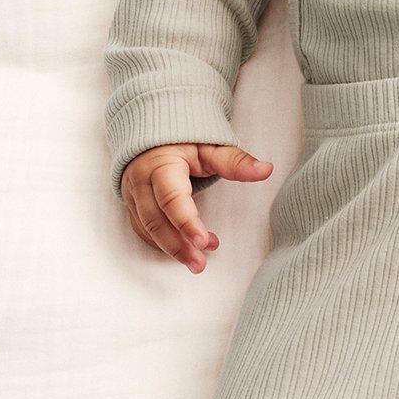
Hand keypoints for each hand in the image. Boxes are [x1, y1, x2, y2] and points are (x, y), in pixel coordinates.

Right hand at [119, 143, 272, 271]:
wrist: (151, 134)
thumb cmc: (183, 141)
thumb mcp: (211, 147)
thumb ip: (236, 161)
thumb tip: (266, 169)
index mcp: (161, 165)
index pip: (172, 198)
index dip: (186, 221)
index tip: (203, 242)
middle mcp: (141, 181)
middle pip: (156, 220)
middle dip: (178, 245)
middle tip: (200, 263)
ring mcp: (133, 195)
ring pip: (147, 229)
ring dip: (172, 248)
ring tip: (198, 261)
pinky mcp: (132, 205)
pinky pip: (143, 230)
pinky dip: (161, 244)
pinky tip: (182, 250)